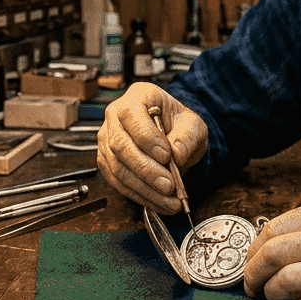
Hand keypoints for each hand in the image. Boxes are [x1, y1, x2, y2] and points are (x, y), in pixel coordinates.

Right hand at [97, 83, 206, 214]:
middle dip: (146, 170)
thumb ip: (186, 138)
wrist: (173, 135)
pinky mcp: (108, 162)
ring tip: (169, 200)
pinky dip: (140, 196)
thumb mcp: (192, 125)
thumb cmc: (179, 124)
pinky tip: (159, 203)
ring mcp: (107, 140)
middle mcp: (115, 117)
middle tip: (169, 185)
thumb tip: (176, 158)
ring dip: (144, 188)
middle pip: (120, 145)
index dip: (147, 138)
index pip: (131, 116)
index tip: (167, 156)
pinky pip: (118, 183)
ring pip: (118, 168)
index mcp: (137, 96)